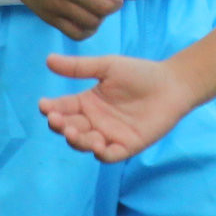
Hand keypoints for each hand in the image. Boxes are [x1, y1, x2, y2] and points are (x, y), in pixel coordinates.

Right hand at [39, 53, 196, 162]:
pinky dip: (101, 153)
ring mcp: (109, 135)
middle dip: (60, 126)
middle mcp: (94, 121)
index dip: (51, 108)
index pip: (63, 108)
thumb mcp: (108, 66)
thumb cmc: (140, 73)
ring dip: (76, 140)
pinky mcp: (126, 146)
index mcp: (87, 102)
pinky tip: (97, 144)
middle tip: (56, 119)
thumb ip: (79, 67)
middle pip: (69, 128)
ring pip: (84, 144)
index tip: (43, 105)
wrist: (172, 84)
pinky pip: (109, 155)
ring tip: (72, 131)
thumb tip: (48, 60)